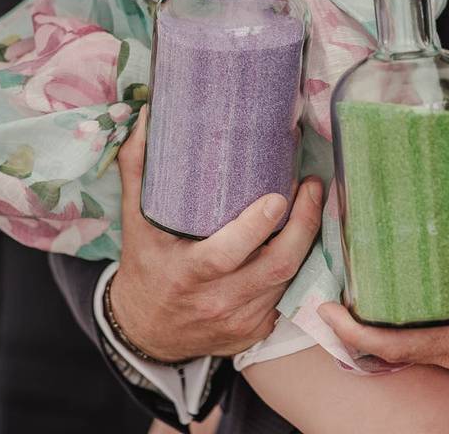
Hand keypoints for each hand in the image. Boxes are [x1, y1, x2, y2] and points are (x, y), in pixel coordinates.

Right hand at [110, 108, 321, 361]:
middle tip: (311, 186)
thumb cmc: (146, 266)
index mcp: (185, 275)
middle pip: (276, 265)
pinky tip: (303, 234)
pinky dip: (299, 263)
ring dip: (307, 237)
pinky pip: (288, 293)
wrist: (146, 331)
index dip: (256, 227)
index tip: (278, 196)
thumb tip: (147, 116)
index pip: (226, 255)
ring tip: (313, 200)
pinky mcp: (256, 330)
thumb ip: (138, 169)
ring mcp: (240, 320)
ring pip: (289, 277)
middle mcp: (216, 301)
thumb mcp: (135, 222)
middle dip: (304, 224)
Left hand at [318, 244, 448, 371]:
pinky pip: (427, 333)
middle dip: (356, 327)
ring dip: (377, 323)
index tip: (327, 308)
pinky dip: (402, 319)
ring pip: (410, 342)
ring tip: (355, 290)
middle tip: (328, 294)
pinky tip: (399, 292)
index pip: (398, 346)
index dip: (356, 331)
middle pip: (394, 349)